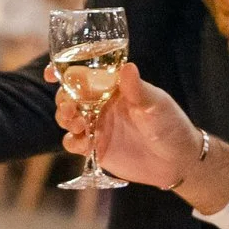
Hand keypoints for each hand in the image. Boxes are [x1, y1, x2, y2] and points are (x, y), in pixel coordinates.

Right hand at [50, 62, 200, 191]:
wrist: (178, 161)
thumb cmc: (171, 124)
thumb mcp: (156, 104)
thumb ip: (138, 89)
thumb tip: (127, 67)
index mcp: (113, 87)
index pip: (84, 74)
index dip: (64, 72)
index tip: (50, 73)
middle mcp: (101, 104)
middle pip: (69, 96)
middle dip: (62, 99)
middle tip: (69, 108)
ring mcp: (97, 126)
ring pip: (68, 118)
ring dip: (64, 119)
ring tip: (76, 124)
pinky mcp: (97, 147)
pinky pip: (74, 143)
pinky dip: (72, 142)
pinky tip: (84, 144)